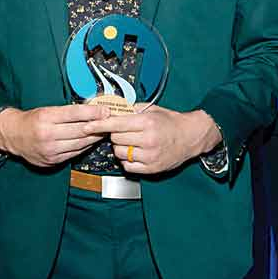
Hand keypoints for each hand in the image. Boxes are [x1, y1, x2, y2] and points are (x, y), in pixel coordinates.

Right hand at [0, 105, 107, 166]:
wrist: (13, 136)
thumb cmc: (32, 120)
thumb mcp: (47, 110)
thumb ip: (67, 112)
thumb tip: (92, 110)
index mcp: (46, 117)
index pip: (74, 113)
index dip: (92, 112)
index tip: (105, 110)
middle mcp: (47, 134)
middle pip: (80, 130)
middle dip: (98, 126)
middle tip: (110, 121)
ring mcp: (50, 150)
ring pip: (80, 143)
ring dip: (94, 137)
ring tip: (103, 131)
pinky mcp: (52, 160)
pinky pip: (74, 153)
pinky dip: (85, 146)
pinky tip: (91, 141)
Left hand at [95, 106, 220, 173]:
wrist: (190, 137)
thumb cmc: (170, 121)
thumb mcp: (152, 110)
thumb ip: (131, 111)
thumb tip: (110, 111)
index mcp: (147, 123)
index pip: (116, 124)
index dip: (100, 125)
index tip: (87, 126)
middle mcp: (148, 140)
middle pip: (116, 139)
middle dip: (115, 134)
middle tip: (125, 131)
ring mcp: (150, 156)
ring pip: (120, 153)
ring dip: (121, 148)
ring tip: (132, 142)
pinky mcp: (151, 168)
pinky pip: (128, 166)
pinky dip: (128, 160)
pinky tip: (136, 153)